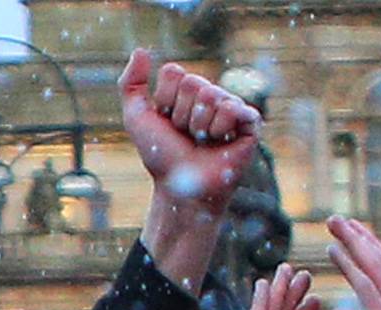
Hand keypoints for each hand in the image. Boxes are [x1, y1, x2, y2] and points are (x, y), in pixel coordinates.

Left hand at [122, 51, 262, 286]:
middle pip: (193, 83)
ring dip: (199, 125)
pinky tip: (220, 142)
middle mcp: (210, 93)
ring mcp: (231, 105)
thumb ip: (131, 85)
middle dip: (182, 115)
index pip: (174, 73)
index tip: (166, 123)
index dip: (164, 101)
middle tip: (186, 136)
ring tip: (203, 141)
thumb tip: (141, 50)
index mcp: (186, 89)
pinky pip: (232, 107)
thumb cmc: (161, 156)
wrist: (182, 188)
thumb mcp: (137, 119)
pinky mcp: (249, 120)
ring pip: (211, 95)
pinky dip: (220, 128)